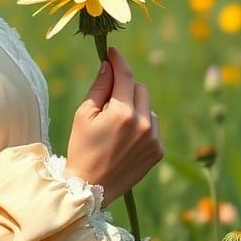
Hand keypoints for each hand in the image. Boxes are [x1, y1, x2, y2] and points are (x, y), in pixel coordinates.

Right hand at [67, 47, 163, 207]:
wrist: (91, 188)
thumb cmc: (82, 148)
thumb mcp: (84, 115)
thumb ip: (99, 88)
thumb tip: (108, 66)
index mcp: (123, 113)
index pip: (125, 76)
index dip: (119, 60)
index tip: (112, 51)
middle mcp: (143, 123)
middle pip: (140, 88)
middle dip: (125, 86)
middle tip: (109, 96)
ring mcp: (154, 138)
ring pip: (147, 107)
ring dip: (134, 107)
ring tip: (115, 125)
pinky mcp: (158, 151)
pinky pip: (153, 126)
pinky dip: (141, 125)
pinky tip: (125, 139)